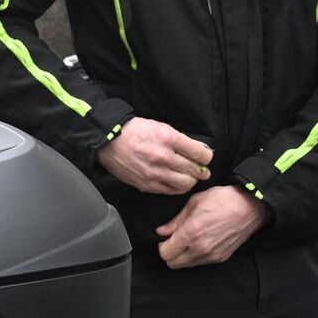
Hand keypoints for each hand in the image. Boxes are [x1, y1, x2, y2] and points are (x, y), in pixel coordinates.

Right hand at [96, 118, 211, 194]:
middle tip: (203, 170)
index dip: (206, 156)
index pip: (198, 152)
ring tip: (192, 178)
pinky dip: (179, 188)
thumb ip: (178, 139)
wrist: (110, 141)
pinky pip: (170, 191)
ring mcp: (155, 173)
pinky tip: (179, 183)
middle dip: (202, 170)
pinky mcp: (147, 184)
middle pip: (194, 169)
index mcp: (169, 139)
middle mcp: (164, 157)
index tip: (207, 157)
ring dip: (191, 181)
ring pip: (184, 183)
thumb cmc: (135, 131)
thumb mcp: (160, 126)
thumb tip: (196, 150)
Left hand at [157, 187, 266, 268]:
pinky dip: (196, 256)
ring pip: (186, 265)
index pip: (165, 253)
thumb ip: (176, 220)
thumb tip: (161, 231)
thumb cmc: (223, 199)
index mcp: (191, 233)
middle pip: (173, 264)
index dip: (162, 245)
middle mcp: (200, 248)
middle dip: (170, 253)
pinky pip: (200, 263)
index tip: (166, 237)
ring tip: (189, 240)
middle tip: (175, 240)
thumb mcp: (194, 202)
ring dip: (183, 256)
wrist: (249, 206)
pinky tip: (201, 241)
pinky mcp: (221, 258)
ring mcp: (211, 255)